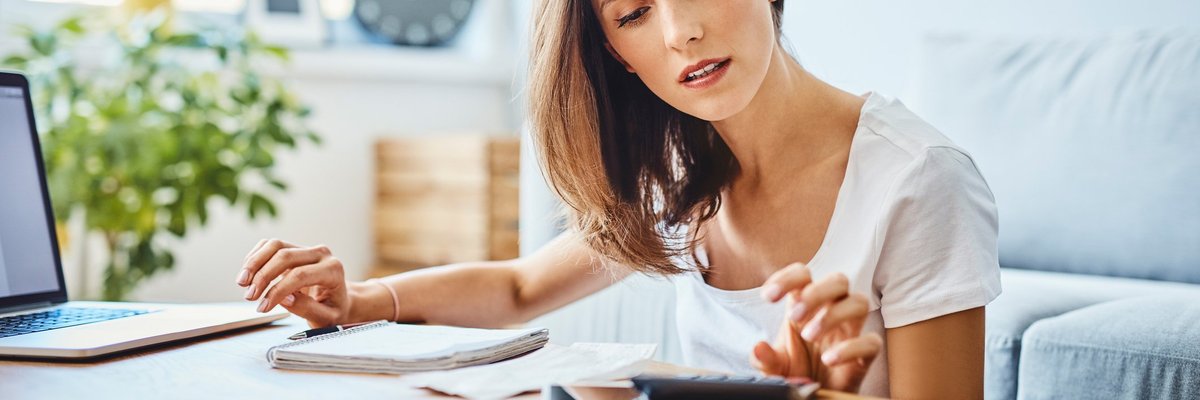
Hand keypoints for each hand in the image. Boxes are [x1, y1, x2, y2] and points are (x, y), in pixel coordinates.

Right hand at [236, 238, 351, 327]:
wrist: (338, 299)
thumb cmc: (333, 309)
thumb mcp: (326, 317)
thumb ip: (307, 309)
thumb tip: (285, 298)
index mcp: (333, 270)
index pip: (301, 275)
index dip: (278, 290)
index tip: (263, 307)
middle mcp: (321, 254)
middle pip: (285, 256)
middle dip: (263, 276)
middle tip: (249, 296)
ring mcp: (306, 248)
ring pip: (275, 245)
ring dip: (254, 263)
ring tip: (242, 283)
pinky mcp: (293, 247)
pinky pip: (270, 245)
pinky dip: (255, 257)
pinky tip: (247, 274)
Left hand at [750, 263, 881, 392]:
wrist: (814, 397)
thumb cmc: (796, 371)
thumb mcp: (774, 366)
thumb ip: (764, 358)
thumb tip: (758, 348)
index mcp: (806, 305)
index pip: (804, 274)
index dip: (788, 278)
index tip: (768, 297)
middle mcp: (831, 311)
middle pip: (839, 280)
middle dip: (816, 293)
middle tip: (795, 317)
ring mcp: (850, 330)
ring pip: (859, 302)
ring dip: (833, 316)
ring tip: (809, 336)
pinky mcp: (864, 354)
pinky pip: (871, 341)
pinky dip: (850, 348)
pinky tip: (828, 359)